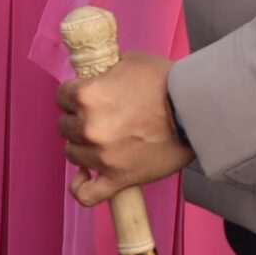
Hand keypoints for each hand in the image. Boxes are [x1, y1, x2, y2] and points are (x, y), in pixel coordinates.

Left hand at [58, 49, 195, 206]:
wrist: (194, 110)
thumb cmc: (165, 81)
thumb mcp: (128, 60)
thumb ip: (105, 70)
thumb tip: (96, 74)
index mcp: (87, 95)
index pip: (61, 96)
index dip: (73, 95)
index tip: (85, 97)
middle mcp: (88, 127)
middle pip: (65, 126)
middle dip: (78, 120)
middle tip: (100, 117)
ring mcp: (101, 156)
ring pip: (73, 153)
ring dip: (82, 147)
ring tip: (100, 141)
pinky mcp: (118, 178)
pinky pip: (87, 194)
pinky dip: (81, 188)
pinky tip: (84, 177)